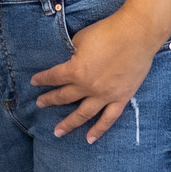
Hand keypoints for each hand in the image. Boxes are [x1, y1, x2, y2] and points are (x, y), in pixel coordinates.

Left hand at [31, 9, 161, 142]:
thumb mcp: (81, 39)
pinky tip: (89, 139)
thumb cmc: (107, 32)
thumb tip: (68, 61)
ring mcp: (105, 95)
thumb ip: (72, 54)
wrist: (137, 34)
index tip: (34, 82)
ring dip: (69, 124)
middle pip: (64, 97)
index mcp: (75, 71)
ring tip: (57, 132)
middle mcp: (88, 87)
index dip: (42, 79)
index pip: (53, 77)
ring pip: (83, 114)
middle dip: (49, 100)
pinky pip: (108, 119)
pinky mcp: (121, 98)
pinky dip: (98, 130)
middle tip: (40, 104)